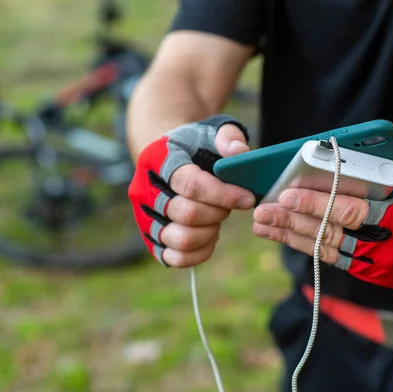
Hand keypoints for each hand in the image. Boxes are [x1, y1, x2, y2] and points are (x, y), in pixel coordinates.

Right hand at [128, 115, 255, 266]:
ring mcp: (144, 218)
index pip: (190, 184)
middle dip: (218, 213)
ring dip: (208, 234)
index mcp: (157, 161)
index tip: (248, 198)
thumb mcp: (211, 132)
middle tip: (229, 207)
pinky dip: (199, 253)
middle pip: (186, 213)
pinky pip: (175, 258)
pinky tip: (210, 236)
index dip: (223, 195)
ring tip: (217, 220)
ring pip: (179, 240)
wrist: (170, 158)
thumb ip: (228, 137)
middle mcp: (144, 191)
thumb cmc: (195, 146)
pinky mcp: (150, 239)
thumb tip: (239, 152)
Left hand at [253, 177, 392, 291]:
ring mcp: (376, 265)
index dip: (316, 204)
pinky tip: (286, 237)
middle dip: (292, 222)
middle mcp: (383, 246)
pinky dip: (309, 247)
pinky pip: (335, 259)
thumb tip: (335, 171)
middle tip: (262, 212)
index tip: (288, 195)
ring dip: (292, 237)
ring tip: (264, 226)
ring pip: (326, 249)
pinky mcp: (371, 274)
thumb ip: (377, 186)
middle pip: (329, 234)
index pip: (347, 212)